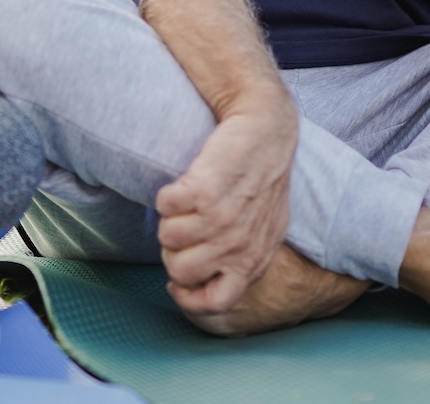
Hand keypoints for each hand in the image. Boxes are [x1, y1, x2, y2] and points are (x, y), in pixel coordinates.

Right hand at [155, 98, 297, 315]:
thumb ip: (242, 258)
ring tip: (191, 200)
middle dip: (174, 250)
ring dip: (171, 218)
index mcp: (254, 259)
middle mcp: (238, 244)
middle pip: (179, 270)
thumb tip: (206, 285)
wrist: (266, 128)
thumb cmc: (262, 177)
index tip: (176, 282)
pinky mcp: (203, 191)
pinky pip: (163, 206)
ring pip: (167, 238)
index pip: (216, 302)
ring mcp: (221, 219)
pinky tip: (188, 182)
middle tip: (185, 226)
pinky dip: (168, 194)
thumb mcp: (264, 228)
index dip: (188, 297)